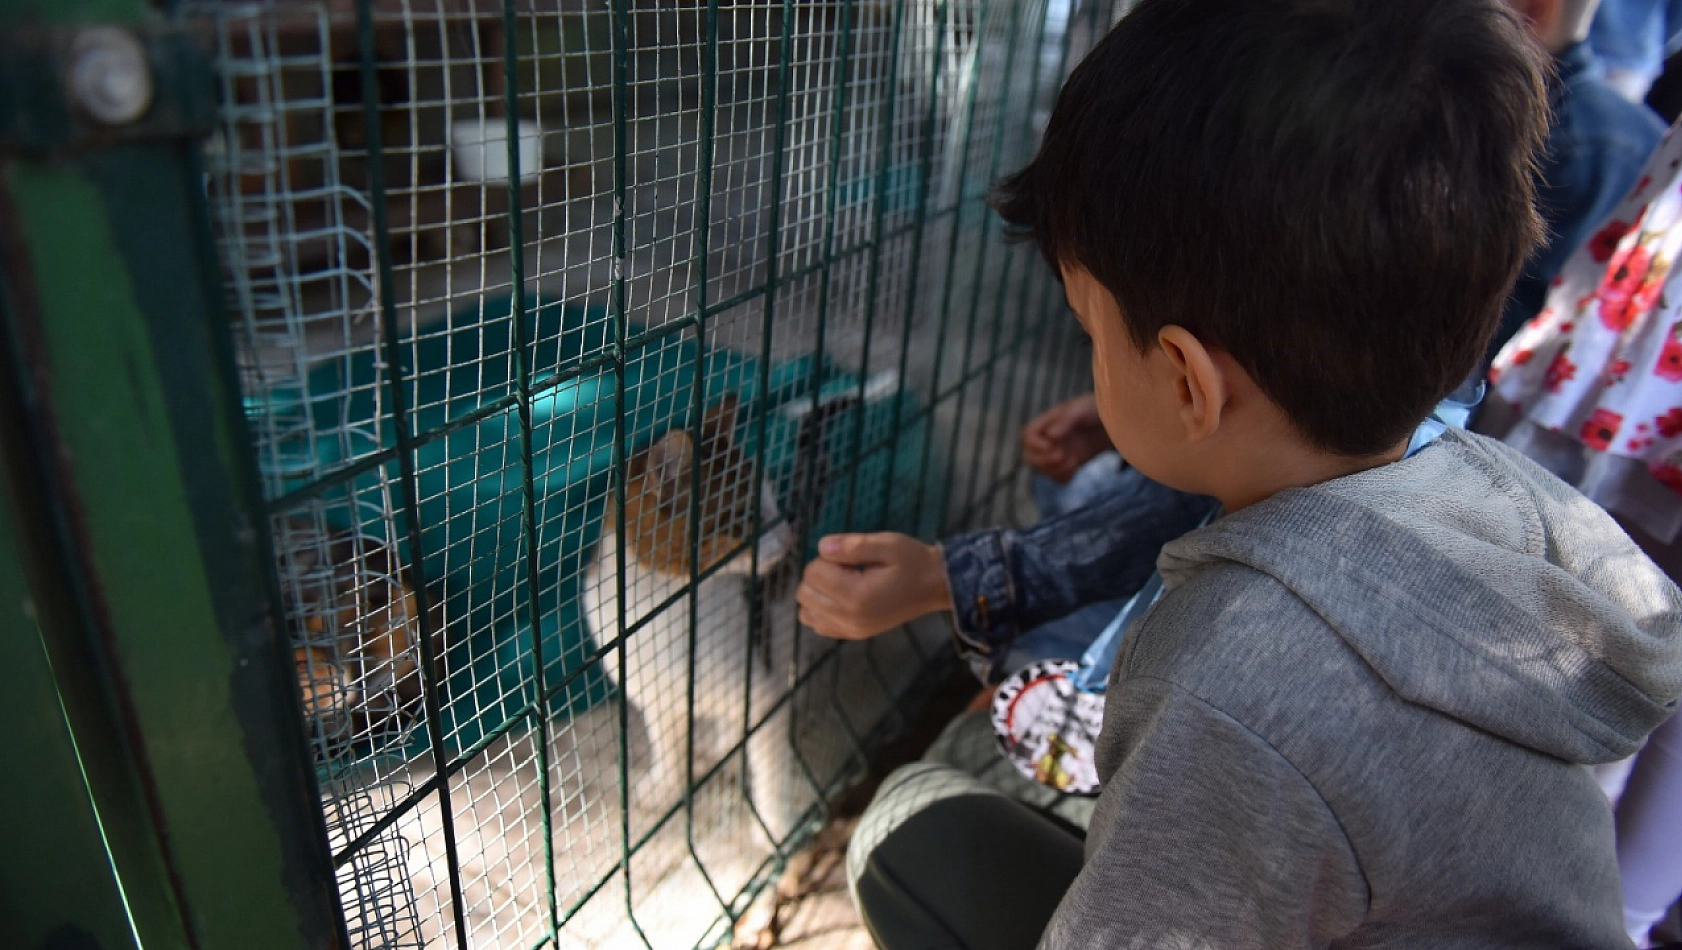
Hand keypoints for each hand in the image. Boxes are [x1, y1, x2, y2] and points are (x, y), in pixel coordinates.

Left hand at [797, 533, 952, 639]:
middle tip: (847, 568)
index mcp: (857, 596)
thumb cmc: (913, 562)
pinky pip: (818, 625)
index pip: (813, 573)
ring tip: (843, 583)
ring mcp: (850, 630)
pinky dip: (821, 609)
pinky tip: (841, 597)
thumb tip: (821, 547)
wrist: (936, 586)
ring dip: (817, 593)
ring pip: (806, 611)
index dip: (827, 557)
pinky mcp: (853, 634)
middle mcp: (849, 618)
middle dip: (819, 574)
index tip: (850, 557)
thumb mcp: (887, 544)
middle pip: (805, 593)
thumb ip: (853, 546)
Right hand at [1021, 393, 1110, 482]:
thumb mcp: (1081, 410)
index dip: (1034, 445)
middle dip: (1043, 461)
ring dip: (1055, 470)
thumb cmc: (1095, 410)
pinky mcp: (1067, 464)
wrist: (1114, 422)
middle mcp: (1047, 439)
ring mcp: (1057, 452)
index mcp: (1047, 422)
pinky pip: (1056, 478)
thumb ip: (1065, 421)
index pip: (1027, 435)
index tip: (1051, 446)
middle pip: (1029, 456)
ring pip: (1041, 470)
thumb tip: (1050, 436)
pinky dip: (1064, 476)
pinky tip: (1075, 467)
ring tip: (1073, 461)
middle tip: (1061, 456)